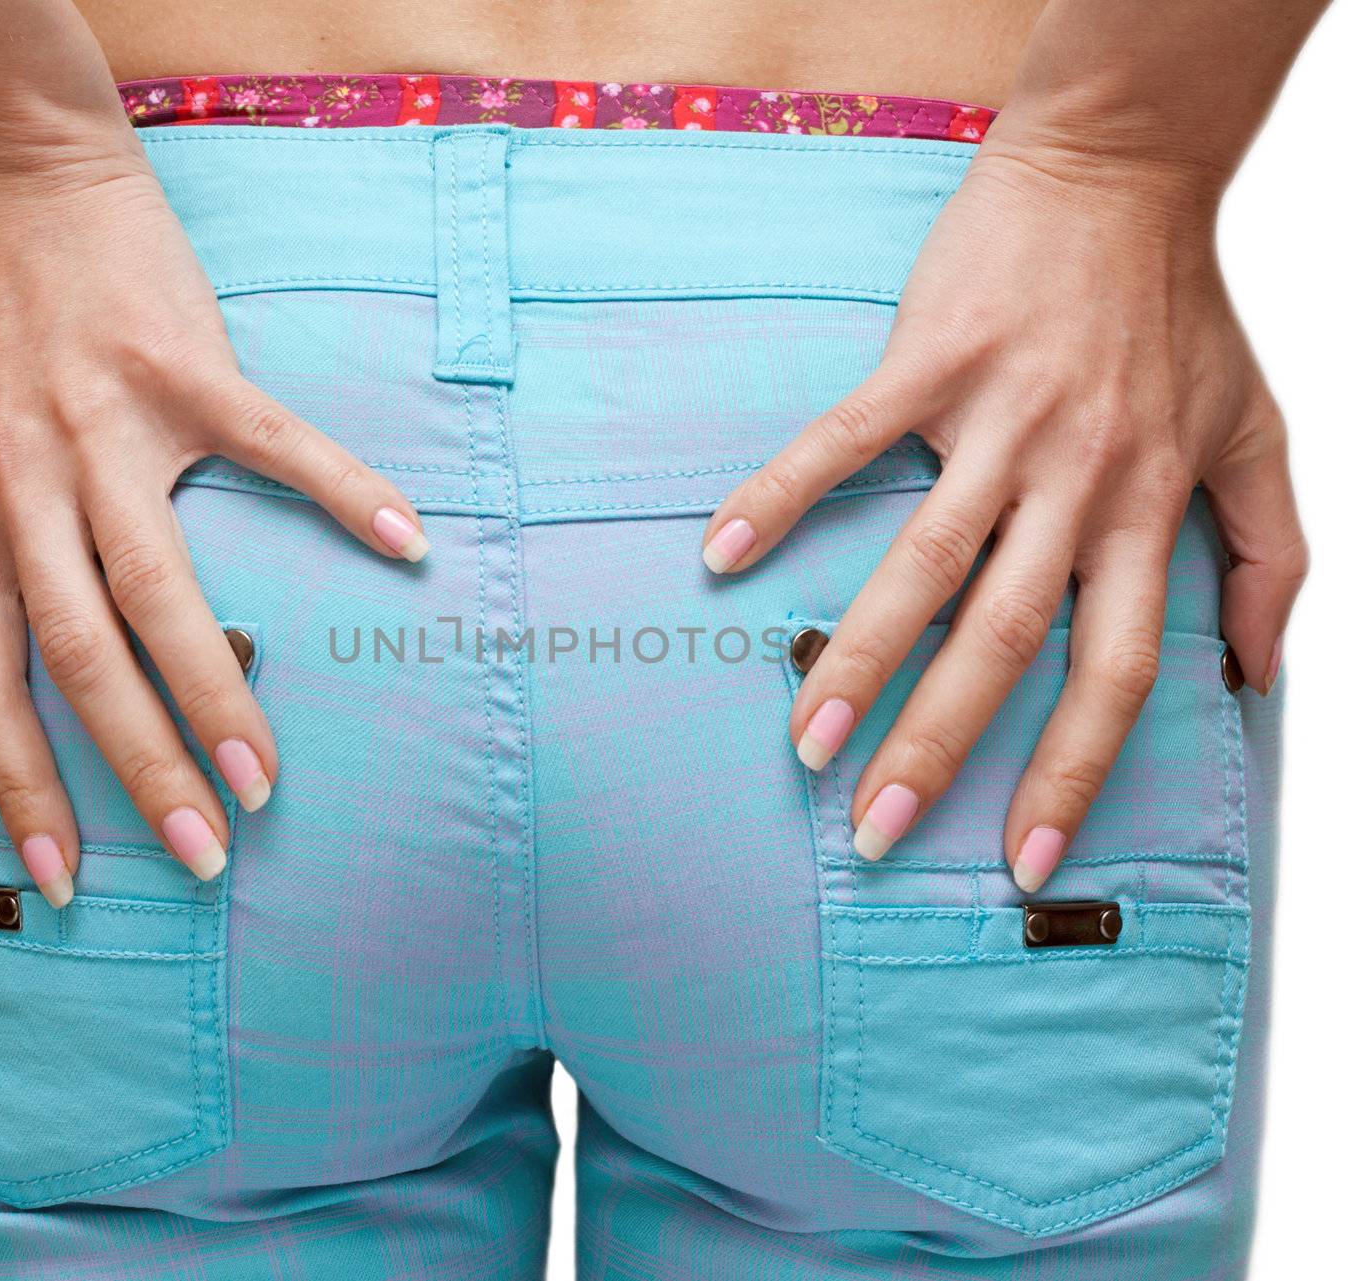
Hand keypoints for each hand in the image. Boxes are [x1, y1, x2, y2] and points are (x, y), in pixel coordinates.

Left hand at [0, 150, 429, 905]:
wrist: (5, 177)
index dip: (17, 782)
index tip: (59, 872)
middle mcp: (30, 485)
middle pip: (83, 656)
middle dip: (140, 769)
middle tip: (202, 854)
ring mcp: (116, 428)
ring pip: (165, 586)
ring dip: (219, 689)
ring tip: (266, 778)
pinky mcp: (191, 372)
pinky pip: (274, 445)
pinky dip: (340, 489)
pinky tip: (404, 542)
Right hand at [700, 136, 1306, 890]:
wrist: (1119, 173)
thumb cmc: (1180, 308)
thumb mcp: (1259, 433)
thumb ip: (1275, 558)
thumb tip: (1257, 677)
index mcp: (1147, 510)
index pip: (1115, 671)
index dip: (1074, 772)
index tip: (1026, 858)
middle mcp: (1074, 480)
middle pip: (1004, 641)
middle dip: (939, 747)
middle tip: (875, 831)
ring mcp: (997, 420)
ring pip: (922, 562)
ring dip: (858, 658)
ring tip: (802, 741)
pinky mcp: (929, 360)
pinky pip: (846, 440)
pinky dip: (782, 494)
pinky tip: (723, 554)